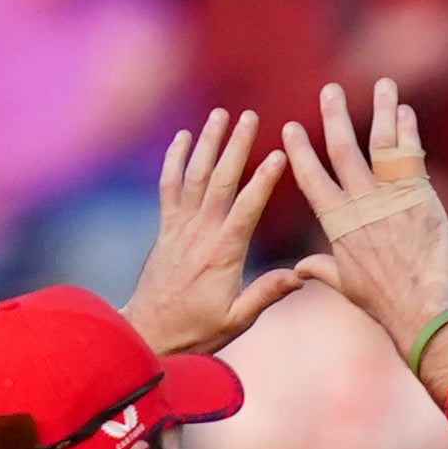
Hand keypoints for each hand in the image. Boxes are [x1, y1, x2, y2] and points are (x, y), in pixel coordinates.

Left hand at [118, 107, 314, 360]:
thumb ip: (266, 295)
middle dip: (236, 146)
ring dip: (208, 143)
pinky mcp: (165, 229)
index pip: (247, 208)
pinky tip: (183, 137)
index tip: (279, 155)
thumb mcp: (236, 321)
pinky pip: (168, 186)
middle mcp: (200, 234)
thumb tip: (299, 276)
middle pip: (220, 181)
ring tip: (220, 114)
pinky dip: (175, 160)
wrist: (148, 334)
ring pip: (194, 176)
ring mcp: (179, 228)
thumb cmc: (196, 332)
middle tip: (250, 117)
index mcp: (223, 254)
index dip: (263, 181)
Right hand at [274, 77, 447, 364]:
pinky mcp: (419, 196)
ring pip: (380, 142)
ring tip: (383, 84)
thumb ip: (321, 268)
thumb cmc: (382, 302)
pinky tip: (405, 112)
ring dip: (380, 109)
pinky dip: (407, 131)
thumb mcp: (345, 284)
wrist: (420, 308)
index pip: (311, 177)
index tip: (291, 128)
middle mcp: (359, 202)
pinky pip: (410, 155)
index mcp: (336, 222)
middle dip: (334, 115)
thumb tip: (300, 268)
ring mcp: (389, 196)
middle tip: (330, 90)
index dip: (300, 151)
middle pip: (343, 148)